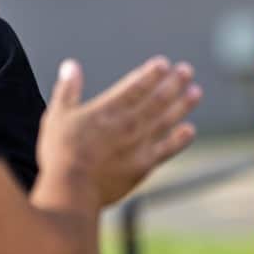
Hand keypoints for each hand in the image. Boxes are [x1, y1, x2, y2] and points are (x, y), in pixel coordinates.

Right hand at [38, 58, 201, 206]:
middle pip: (158, 99)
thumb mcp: (57, 115)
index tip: (163, 63)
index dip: (151, 73)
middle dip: (174, 83)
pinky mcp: (144, 166)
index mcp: (109, 109)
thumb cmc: (60, 153)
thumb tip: (71, 65)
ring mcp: (139, 145)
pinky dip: (180, 139)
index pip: (136, 85)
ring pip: (167, 120)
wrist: (72, 190)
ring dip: (183, 105)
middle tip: (187, 71)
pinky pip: (167, 149)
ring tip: (195, 93)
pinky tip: (189, 131)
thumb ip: (68, 89)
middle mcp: (129, 124)